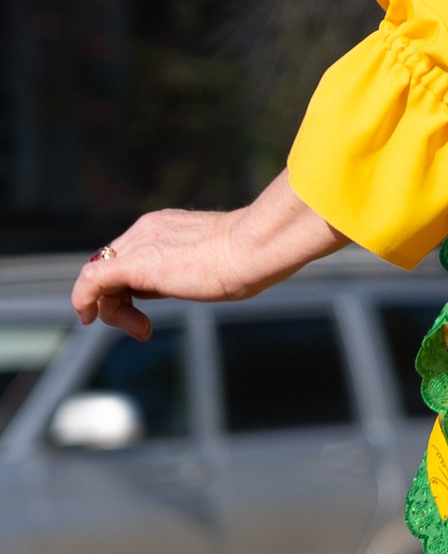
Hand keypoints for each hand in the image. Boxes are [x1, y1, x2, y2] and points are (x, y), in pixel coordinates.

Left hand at [71, 171, 347, 339]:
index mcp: (167, 224)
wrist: (259, 247)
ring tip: (140, 329)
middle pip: (110, 267)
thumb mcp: (223, 259)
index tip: (147, 314)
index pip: (129, 255)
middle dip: (119, 301)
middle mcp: (148, 229)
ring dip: (113, 310)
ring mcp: (141, 244)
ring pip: (100, 277)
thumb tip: (225, 276)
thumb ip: (203, 264)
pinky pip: (90, 281)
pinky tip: (89, 318)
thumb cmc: (256, 254)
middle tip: (142, 328)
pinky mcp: (135, 264)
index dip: (130, 288)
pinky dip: (83, 300)